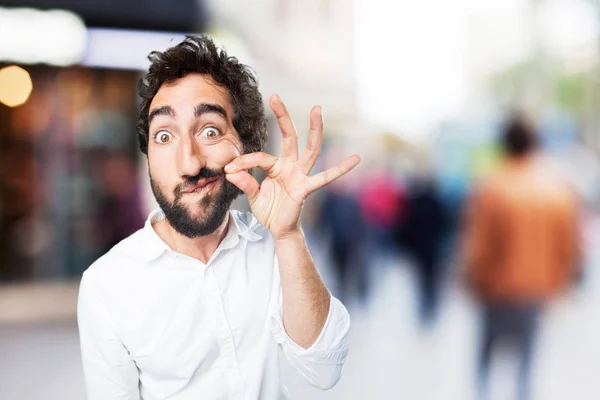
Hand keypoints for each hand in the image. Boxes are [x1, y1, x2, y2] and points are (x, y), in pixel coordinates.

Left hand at [225, 94, 359, 239]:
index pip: (259, 157)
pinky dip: (340, 169)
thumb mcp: (253, 195)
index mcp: (277, 166)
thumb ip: (245, 182)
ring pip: (310, 148)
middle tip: (275, 97)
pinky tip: (355, 159)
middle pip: (290, 137)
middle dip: (283, 117)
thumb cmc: (269, 210)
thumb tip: (230, 172)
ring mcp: (300, 175)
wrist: (279, 230)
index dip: (243, 163)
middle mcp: (291, 166)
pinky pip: (324, 178)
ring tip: (317, 109)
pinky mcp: (305, 188)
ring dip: (313, 129)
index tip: (228, 169)